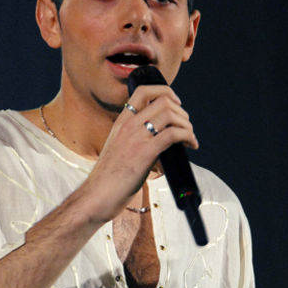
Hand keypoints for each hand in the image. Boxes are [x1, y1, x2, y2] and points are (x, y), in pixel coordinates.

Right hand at [82, 84, 198, 221]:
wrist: (96, 195)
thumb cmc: (108, 179)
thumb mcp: (118, 150)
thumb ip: (135, 141)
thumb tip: (159, 142)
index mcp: (121, 122)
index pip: (142, 91)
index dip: (164, 92)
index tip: (176, 103)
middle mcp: (128, 125)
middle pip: (163, 101)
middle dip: (181, 112)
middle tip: (186, 127)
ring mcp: (136, 138)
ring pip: (170, 115)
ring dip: (187, 124)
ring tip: (190, 137)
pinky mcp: (145, 153)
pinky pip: (173, 134)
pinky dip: (188, 137)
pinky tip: (191, 145)